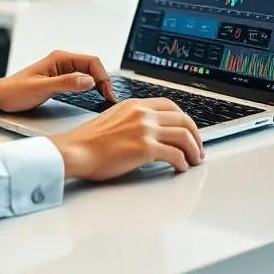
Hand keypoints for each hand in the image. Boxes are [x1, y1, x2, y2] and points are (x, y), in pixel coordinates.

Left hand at [0, 50, 115, 113]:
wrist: (0, 97)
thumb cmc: (15, 90)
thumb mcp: (42, 88)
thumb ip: (66, 83)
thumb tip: (89, 80)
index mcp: (59, 59)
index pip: (91, 62)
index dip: (103, 76)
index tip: (107, 92)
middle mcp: (62, 62)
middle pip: (92, 67)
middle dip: (104, 81)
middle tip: (109, 98)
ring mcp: (61, 71)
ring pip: (88, 74)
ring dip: (98, 84)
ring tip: (105, 98)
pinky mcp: (60, 81)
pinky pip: (81, 81)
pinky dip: (90, 88)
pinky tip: (94, 96)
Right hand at [49, 98, 203, 180]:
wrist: (75, 151)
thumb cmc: (87, 141)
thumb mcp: (113, 119)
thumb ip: (132, 120)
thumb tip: (149, 133)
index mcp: (135, 105)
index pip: (170, 106)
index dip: (184, 119)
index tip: (188, 130)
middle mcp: (142, 114)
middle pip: (183, 120)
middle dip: (195, 135)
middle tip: (197, 148)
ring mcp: (145, 130)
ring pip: (184, 136)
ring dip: (194, 150)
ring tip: (194, 160)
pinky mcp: (145, 148)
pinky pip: (175, 155)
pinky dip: (182, 163)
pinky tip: (180, 168)